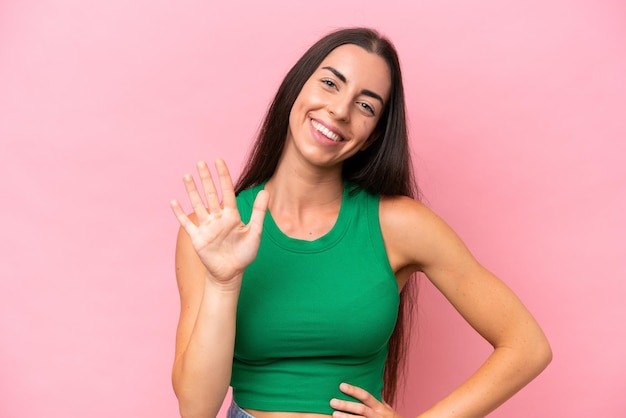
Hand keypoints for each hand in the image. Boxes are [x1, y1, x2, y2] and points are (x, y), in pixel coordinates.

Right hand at [170, 159, 268, 283]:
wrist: (231, 273)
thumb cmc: (245, 253)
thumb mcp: (254, 232)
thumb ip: (259, 212)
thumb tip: (266, 191)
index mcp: (232, 215)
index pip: (227, 191)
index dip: (223, 176)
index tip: (219, 161)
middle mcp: (218, 218)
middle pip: (210, 194)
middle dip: (206, 179)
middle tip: (200, 162)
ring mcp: (206, 227)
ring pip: (197, 204)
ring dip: (192, 191)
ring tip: (187, 176)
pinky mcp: (197, 238)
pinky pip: (186, 224)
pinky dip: (180, 213)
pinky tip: (174, 202)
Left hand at [330, 383, 402, 417]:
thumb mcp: (386, 409)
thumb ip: (377, 399)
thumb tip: (369, 385)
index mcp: (380, 407)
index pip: (366, 396)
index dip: (354, 391)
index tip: (342, 386)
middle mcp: (377, 415)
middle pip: (360, 409)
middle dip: (346, 405)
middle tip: (332, 401)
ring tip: (334, 414)